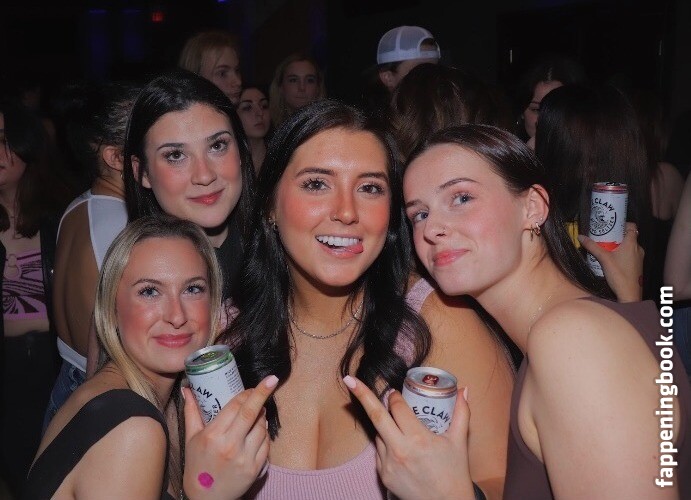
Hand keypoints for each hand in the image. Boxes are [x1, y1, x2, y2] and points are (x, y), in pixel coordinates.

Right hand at [182, 375, 277, 499]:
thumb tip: (188, 389)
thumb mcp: (191, 438)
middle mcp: (230, 446)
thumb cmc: (197, 465)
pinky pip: (266, 443)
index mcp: (213, 436)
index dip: (246, 393)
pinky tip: (258, 432)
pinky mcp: (255, 468)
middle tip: (271, 381)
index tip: (252, 386)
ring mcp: (244, 458)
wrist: (206, 498)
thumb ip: (192, 412)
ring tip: (257, 414)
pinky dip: (264, 434)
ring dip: (262, 416)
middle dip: (262, 394)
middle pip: (251, 413)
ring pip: (262, 427)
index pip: (235, 406)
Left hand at [343, 376, 474, 499]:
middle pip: (376, 416)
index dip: (395, 397)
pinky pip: (379, 451)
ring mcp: (388, 464)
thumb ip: (461, 413)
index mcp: (418, 439)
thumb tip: (462, 390)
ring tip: (398, 426)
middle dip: (362, 395)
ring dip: (383, 424)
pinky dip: (385, 442)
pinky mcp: (383, 475)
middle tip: (351, 381)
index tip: (395, 392)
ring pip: (378, 434)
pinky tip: (397, 445)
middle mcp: (399, 450)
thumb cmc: (454, 473)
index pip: (398, 408)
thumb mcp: (459, 441)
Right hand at [578, 222, 643, 301]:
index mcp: (632, 244)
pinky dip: (622, 254)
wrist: (629, 294)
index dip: (623, 224)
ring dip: (620, 245)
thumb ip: (592, 247)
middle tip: (605, 236)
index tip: (612, 225)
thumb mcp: (603, 259)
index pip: (631, 227)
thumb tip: (581, 237)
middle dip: (617, 236)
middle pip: (629, 236)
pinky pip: (630, 255)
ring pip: (630, 246)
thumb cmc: (619, 274)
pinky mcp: (637, 266)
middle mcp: (638, 249)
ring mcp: (639, 258)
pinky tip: (613, 259)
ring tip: (607, 247)